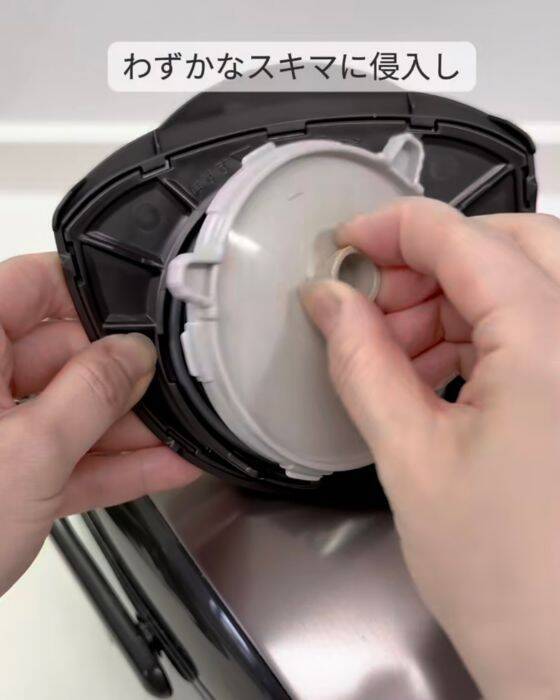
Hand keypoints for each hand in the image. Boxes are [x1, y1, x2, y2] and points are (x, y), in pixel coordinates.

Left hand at [0, 253, 198, 595]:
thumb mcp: (29, 452)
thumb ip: (90, 394)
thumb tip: (134, 354)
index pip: (29, 287)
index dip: (86, 292)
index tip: (137, 310)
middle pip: (63, 355)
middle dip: (120, 378)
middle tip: (168, 390)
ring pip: (72, 412)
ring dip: (127, 429)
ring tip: (181, 434)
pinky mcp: (11, 477)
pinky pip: (69, 458)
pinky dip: (113, 465)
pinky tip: (163, 466)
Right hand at [301, 199, 559, 699]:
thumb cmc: (513, 582)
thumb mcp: (411, 458)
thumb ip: (361, 363)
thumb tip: (329, 302)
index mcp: (553, 347)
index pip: (465, 239)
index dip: (393, 229)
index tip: (347, 244)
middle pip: (508, 244)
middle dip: (428, 263)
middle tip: (372, 302)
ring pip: (521, 283)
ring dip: (450, 301)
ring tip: (395, 351)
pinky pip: (533, 326)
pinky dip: (478, 331)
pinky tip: (436, 371)